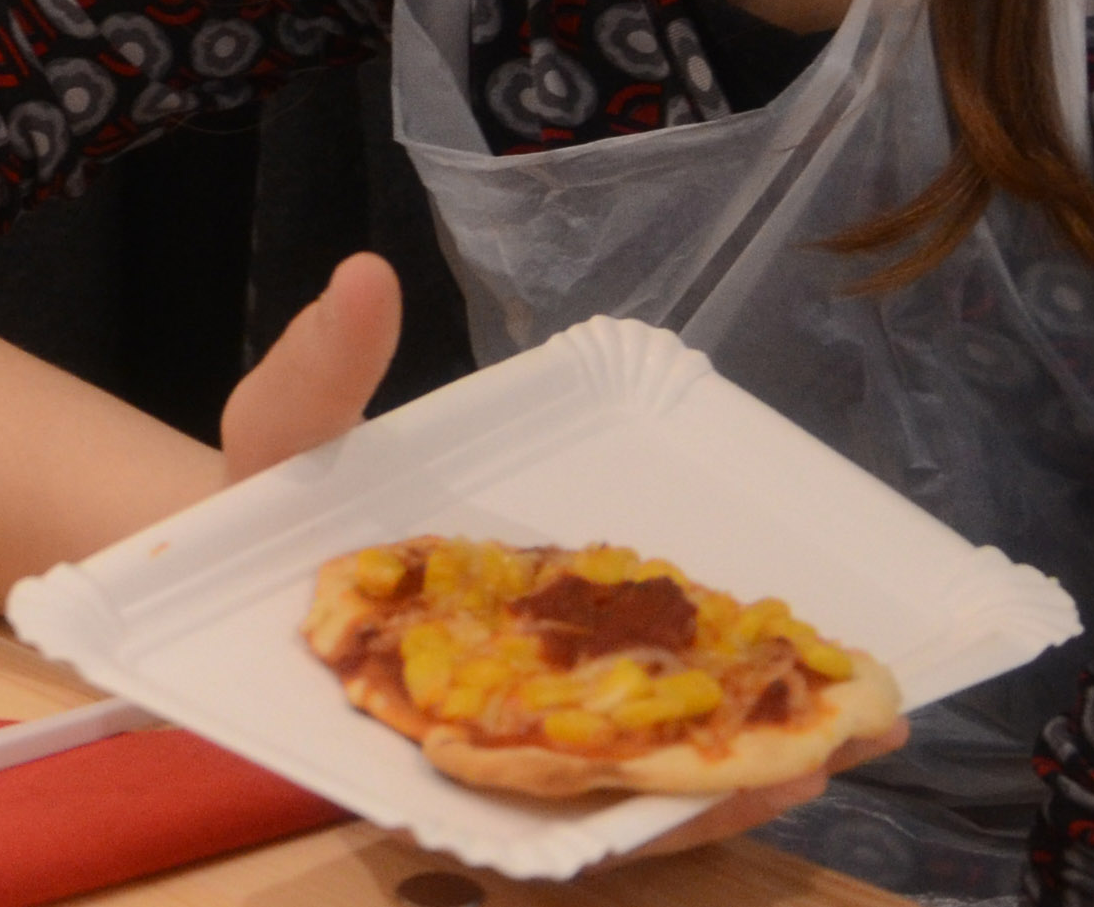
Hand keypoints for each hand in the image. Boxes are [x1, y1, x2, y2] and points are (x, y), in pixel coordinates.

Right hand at [214, 259, 902, 853]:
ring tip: (850, 734)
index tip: (707, 785)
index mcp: (393, 728)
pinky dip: (710, 724)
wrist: (242, 542)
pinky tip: (794, 688)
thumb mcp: (275, 433)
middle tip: (820, 760)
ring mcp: (511, 730)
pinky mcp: (546, 696)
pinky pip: (634, 732)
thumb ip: (318, 375)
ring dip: (734, 773)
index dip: (615, 807)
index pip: (516, 804)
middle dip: (709, 800)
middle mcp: (461, 751)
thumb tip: (366, 279)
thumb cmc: (261, 495)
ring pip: (628, 787)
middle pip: (596, 813)